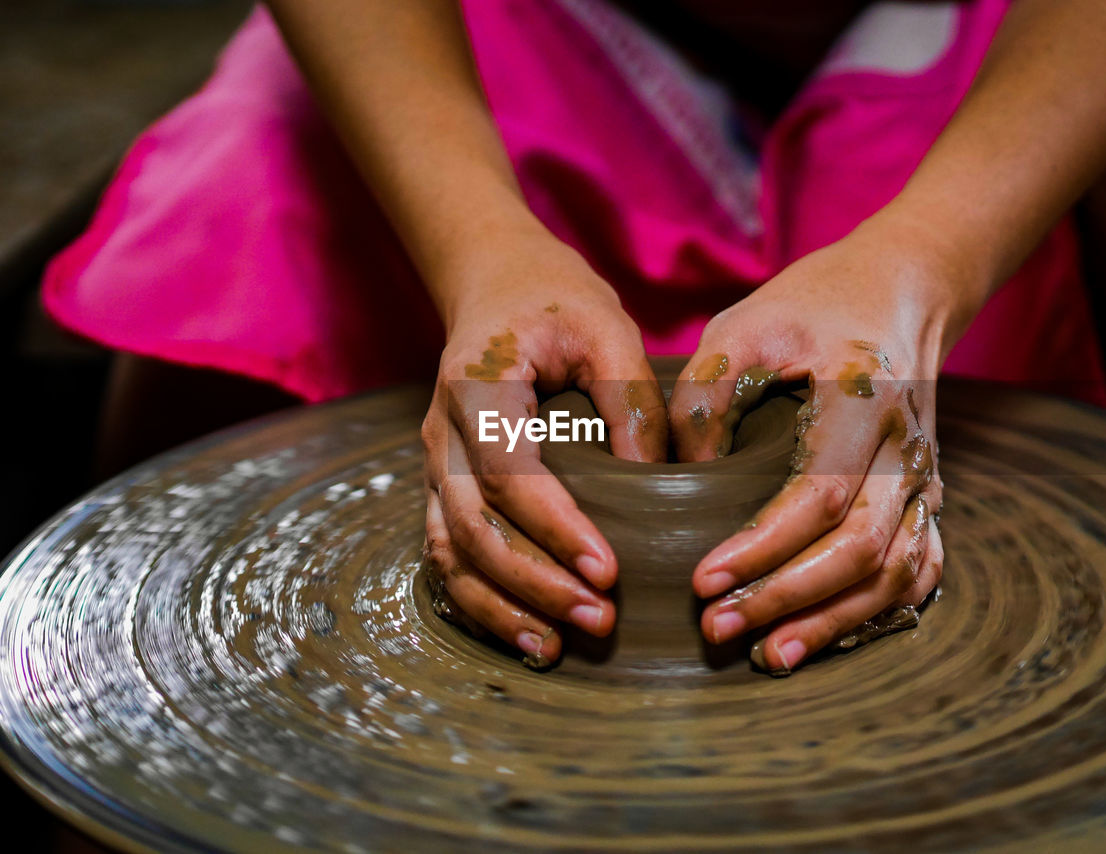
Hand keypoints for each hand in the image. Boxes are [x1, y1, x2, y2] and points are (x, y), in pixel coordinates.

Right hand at [421, 233, 666, 666]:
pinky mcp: (445, 484)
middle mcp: (442, 431)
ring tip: (556, 648)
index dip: (556, 529)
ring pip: (450, 553)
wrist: (495, 282)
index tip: (608, 572)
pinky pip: (447, 554)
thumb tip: (658, 483)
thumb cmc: (556, 302)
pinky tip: (525, 632)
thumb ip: (629, 398)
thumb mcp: (604, 326)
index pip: (509, 474)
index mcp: (478, 386)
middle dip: (534, 584)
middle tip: (599, 621)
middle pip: (474, 528)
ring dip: (500, 607)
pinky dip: (480, 601)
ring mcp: (436, 462)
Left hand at [669, 211, 972, 674]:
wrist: (898, 290)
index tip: (702, 582)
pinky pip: (918, 571)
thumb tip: (678, 484)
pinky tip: (825, 636)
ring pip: (898, 573)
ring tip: (769, 655)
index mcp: (863, 400)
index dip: (762, 547)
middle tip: (718, 629)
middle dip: (788, 598)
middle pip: (863, 549)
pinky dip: (876, 613)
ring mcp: (925, 477)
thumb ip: (703, 397)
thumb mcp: (743, 327)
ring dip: (835, 621)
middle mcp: (905, 448)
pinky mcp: (925, 496)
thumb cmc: (809, 308)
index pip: (820, 495)